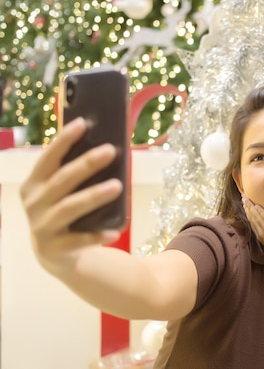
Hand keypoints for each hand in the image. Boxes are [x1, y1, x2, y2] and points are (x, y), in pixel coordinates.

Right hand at [20, 118, 121, 273]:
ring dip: (93, 195)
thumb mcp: (62, 190)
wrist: (53, 252)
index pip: (48, 158)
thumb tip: (106, 145)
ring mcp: (42, 226)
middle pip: (62, 180)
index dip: (64, 140)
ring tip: (117, 186)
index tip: (83, 123)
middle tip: (111, 150)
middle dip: (86, 164)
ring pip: (70, 207)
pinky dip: (97, 235)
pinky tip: (116, 231)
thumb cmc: (62, 208)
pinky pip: (79, 240)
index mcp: (34, 183)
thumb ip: (74, 172)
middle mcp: (34, 203)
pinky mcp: (54, 248)